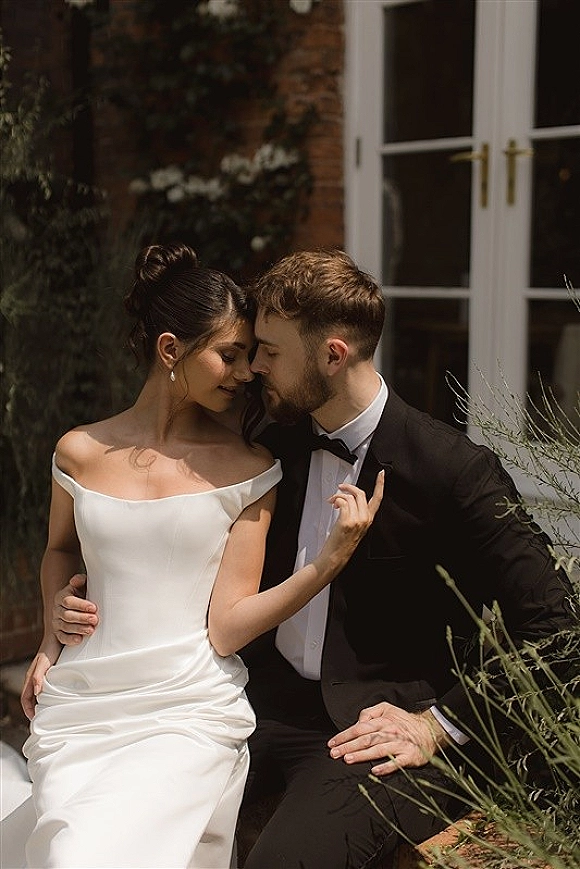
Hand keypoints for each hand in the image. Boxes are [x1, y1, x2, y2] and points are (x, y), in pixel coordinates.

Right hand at [21, 637, 60, 719]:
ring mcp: (39, 675)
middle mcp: (33, 678)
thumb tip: (36, 693)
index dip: (28, 710)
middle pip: (29, 698)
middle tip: (41, 719)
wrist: (56, 636)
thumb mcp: (44, 663)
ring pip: (36, 693)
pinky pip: (43, 687)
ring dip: (38, 703)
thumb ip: (38, 677)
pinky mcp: (47, 672)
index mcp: (30, 678)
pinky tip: (53, 698)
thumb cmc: (50, 649)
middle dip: (32, 709)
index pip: (25, 699)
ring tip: (47, 712)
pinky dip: (45, 696)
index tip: (34, 719)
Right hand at [53, 573, 98, 644]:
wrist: (77, 605)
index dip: (81, 605)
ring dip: (79, 629)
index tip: (93, 607)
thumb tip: (77, 580)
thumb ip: (80, 581)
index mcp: (61, 597)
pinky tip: (79, 640)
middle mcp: (57, 610)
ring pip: (65, 627)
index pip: (68, 601)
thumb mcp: (81, 585)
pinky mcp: (58, 632)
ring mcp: (56, 622)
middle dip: (82, 618)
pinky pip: (62, 637)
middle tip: (95, 619)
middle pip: (67, 615)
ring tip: (91, 630)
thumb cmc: (83, 593)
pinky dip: (70, 639)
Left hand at [322, 469, 384, 564]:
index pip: (378, 499)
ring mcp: (357, 520)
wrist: (336, 556)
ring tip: (333, 501)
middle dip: (349, 487)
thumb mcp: (356, 528)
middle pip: (361, 493)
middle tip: (341, 487)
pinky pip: (342, 502)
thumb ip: (357, 513)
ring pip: (349, 497)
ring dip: (338, 495)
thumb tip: (349, 499)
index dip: (380, 484)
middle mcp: (365, 519)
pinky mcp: (347, 521)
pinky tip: (333, 504)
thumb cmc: (343, 544)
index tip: (381, 474)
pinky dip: (336, 500)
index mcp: (368, 520)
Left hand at [327, 702, 449, 775]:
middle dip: (348, 746)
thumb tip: (358, 722)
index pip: (359, 728)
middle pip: (366, 739)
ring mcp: (399, 745)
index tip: (333, 743)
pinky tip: (375, 770)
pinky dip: (386, 767)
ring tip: (348, 759)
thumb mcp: (386, 708)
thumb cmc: (404, 722)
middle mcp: (390, 732)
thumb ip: (370, 713)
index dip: (344, 735)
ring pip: (378, 750)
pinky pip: (396, 762)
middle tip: (335, 753)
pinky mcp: (409, 756)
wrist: (428, 731)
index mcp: (383, 721)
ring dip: (362, 755)